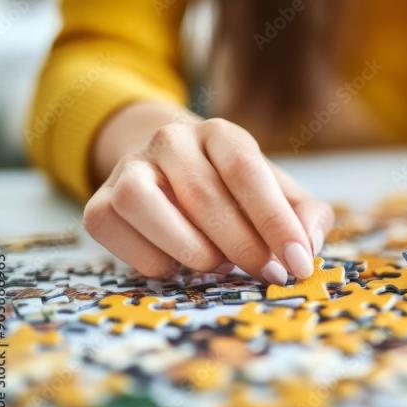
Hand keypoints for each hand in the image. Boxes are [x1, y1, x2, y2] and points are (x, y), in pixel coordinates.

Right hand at [83, 117, 332, 282]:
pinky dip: (158, 263)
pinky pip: (122, 237)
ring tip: (219, 264)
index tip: (298, 262)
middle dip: (242, 246)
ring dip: (192, 249)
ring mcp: (128, 169)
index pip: (246, 169)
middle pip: (203, 194)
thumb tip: (308, 246)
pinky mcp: (98, 205)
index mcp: (220, 133)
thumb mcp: (279, 195)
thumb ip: (305, 216)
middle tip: (266, 273)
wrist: (173, 176)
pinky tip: (181, 264)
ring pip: (145, 205)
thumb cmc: (236, 193)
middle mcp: (170, 140)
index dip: (274, 220)